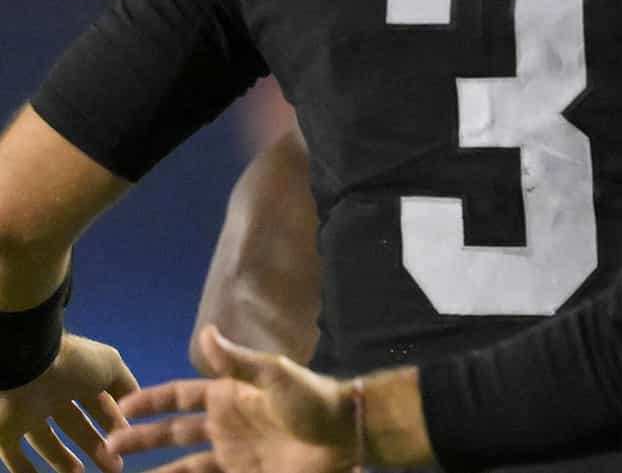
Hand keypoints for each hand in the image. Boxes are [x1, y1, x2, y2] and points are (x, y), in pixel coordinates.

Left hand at [0, 334, 136, 472]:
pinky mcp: (7, 431)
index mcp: (78, 380)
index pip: (99, 406)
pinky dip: (26, 470)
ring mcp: (29, 415)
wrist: (29, 365)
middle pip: (77, 428)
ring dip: (64, 461)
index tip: (127, 444)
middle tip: (113, 468)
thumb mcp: (111, 366)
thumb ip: (125, 385)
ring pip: (48, 443)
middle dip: (96, 447)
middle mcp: (55, 398)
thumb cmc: (75, 365)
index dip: (113, 425)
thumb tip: (136, 406)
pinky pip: (15, 455)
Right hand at [106, 326, 352, 472]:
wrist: (346, 435)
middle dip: (141, 439)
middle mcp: (226, 425)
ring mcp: (234, 453)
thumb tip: (205, 331)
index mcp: (230, 395)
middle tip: (107, 448)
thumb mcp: (275, 375)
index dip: (151, 401)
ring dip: (157, 471)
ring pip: (184, 465)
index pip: (180, 397)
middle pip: (173, 433)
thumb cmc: (313, 399)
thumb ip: (236, 361)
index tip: (119, 407)